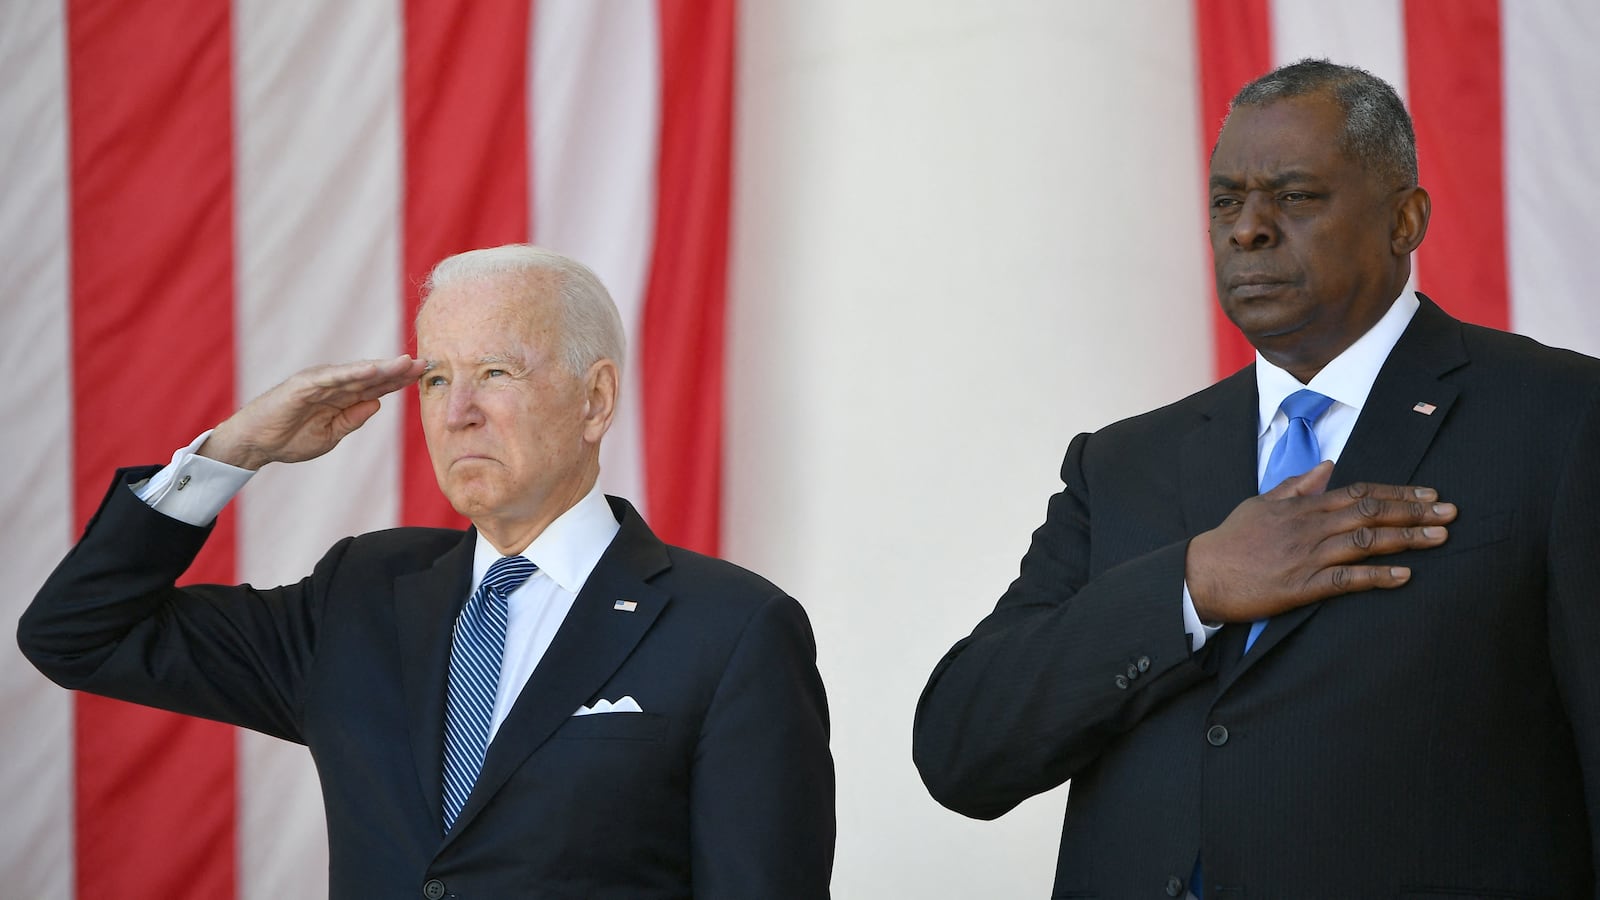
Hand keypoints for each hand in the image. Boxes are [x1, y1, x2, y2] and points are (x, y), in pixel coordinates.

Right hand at [198, 355, 426, 469]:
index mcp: (342, 398)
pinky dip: (352, 373)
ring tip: (405, 363)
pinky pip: (332, 378)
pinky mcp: (304, 385)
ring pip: (356, 373)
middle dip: (398, 370)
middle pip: (372, 376)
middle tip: (425, 363)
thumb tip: (377, 404)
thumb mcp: (331, 434)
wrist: (257, 443)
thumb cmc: (291, 438)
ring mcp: (320, 382)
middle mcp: (334, 385)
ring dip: (382, 368)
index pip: (377, 387)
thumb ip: (353, 418)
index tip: (424, 376)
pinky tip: (372, 370)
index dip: (400, 381)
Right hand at [1186, 461, 1456, 622]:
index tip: (1428, 493)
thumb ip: (1297, 486)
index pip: (1358, 492)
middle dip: (1414, 511)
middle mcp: (1309, 528)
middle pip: (1370, 513)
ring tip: (1441, 537)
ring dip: (1406, 539)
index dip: (1396, 493)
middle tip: (1450, 511)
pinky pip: (1346, 580)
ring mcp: (1306, 557)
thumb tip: (1328, 467)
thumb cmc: (1231, 539)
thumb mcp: (1261, 503)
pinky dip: (1377, 577)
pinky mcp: (1301, 587)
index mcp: (1301, 507)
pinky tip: (1404, 575)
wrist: (1202, 574)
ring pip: (1365, 542)